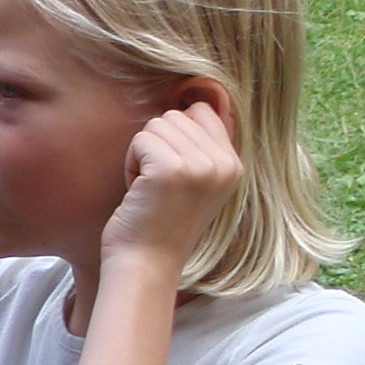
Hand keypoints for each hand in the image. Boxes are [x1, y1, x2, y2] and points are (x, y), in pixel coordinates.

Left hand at [101, 101, 241, 269]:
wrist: (146, 265)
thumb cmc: (159, 224)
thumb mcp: (197, 184)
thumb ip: (202, 147)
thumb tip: (196, 99)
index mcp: (234, 165)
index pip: (203, 112)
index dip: (175, 136)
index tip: (171, 173)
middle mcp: (223, 164)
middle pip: (176, 116)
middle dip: (156, 147)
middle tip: (157, 186)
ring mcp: (200, 166)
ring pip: (156, 125)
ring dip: (142, 155)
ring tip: (149, 189)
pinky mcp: (171, 170)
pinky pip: (140, 140)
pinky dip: (130, 164)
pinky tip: (139, 192)